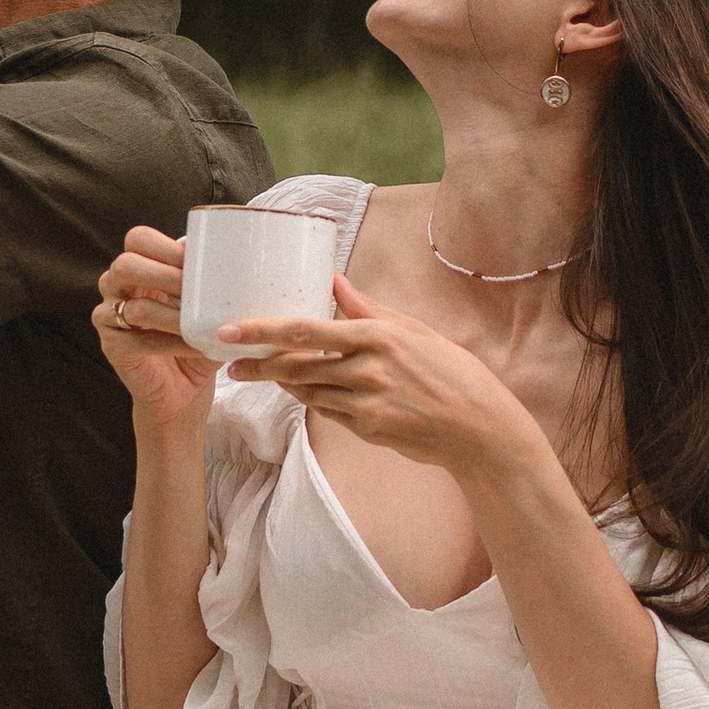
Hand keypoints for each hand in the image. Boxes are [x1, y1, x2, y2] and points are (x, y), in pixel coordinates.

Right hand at [93, 228, 217, 430]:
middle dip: (164, 274)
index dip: (166, 247)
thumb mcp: (207, 307)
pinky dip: (172, 342)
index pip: (138, 239)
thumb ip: (213, 283)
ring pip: (133, 305)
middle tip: (194, 290)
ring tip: (199, 323)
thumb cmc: (196, 340)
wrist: (183, 391)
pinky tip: (196, 346)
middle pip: (126, 264)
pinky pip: (139, 340)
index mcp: (138, 268)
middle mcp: (115, 287)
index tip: (198, 262)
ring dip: (172, 314)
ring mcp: (108, 317)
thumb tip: (246, 260)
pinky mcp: (111, 346)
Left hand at [224, 273, 536, 469]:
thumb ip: (367, 308)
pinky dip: (310, 399)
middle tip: (230, 362)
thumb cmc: (449, 371)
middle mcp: (367, 369)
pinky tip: (299, 390)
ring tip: (255, 373)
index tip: (230, 330)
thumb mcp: (413, 330)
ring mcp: (366, 403)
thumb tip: (335, 279)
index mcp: (377, 336)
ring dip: (279, 382)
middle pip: (296, 365)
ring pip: (307, 391)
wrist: (478, 426)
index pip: (306, 331)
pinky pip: (327, 411)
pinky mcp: (367, 429)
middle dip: (258, 364)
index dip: (262, 330)